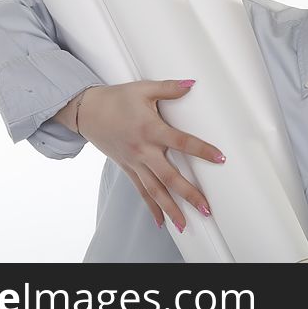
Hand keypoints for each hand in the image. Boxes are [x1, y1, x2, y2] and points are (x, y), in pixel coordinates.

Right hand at [74, 80, 224, 232]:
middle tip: (205, 208)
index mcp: (150, 129)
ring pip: (155, 190)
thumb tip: (191, 84)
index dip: (201, 150)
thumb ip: (169, 88)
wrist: (87, 111)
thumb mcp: (143, 89)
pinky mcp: (127, 169)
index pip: (181, 142)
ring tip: (185, 224)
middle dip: (188, 194)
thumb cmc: (116, 99)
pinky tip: (162, 221)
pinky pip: (141, 191)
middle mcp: (143, 150)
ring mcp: (134, 162)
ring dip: (171, 208)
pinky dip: (152, 207)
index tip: (220, 158)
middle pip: (169, 177)